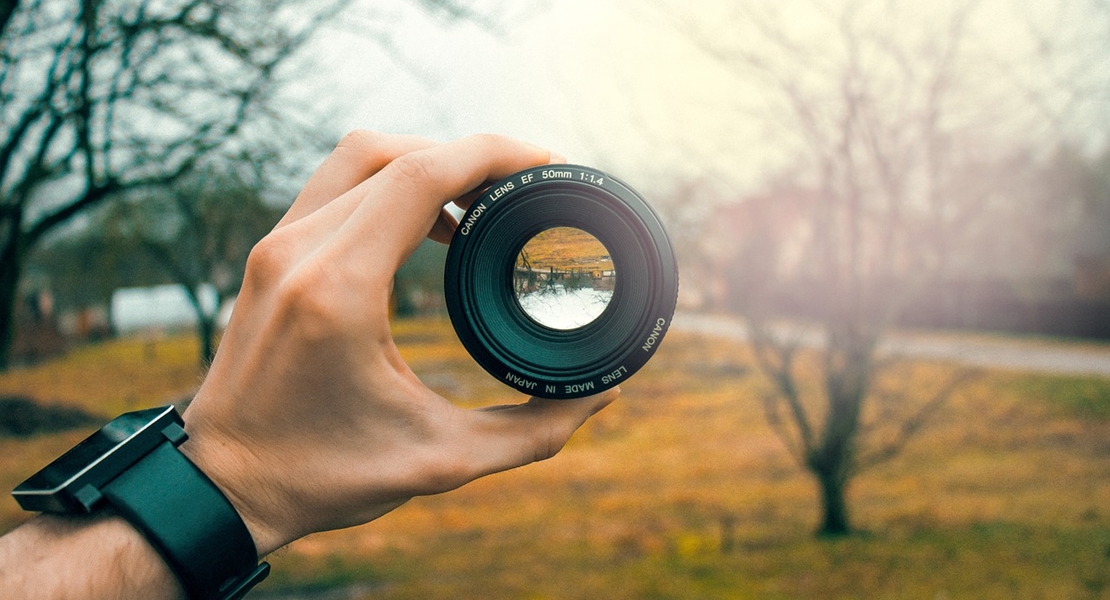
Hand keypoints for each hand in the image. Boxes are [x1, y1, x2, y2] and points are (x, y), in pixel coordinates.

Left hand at [179, 132, 617, 555]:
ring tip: (480, 202)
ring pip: (360, 156)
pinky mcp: (269, 254)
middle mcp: (299, 251)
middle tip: (524, 185)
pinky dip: (388, 183)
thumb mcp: (440, 463)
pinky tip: (428, 223)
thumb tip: (601, 398)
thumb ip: (532, 432)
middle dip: (470, 155)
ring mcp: (277, 246)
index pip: (421, 175)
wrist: (220, 486)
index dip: (494, 154)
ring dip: (426, 161)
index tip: (546, 164)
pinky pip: (335, 185)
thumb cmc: (320, 477)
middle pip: (396, 152)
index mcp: (339, 290)